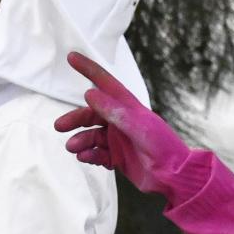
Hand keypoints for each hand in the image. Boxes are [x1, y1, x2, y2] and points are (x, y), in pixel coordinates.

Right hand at [56, 51, 233, 233]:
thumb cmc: (163, 147)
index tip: (71, 57)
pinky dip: (89, 155)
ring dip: (81, 140)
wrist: (174, 177)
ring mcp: (119, 139)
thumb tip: (89, 93)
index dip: (88, 69)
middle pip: (92, 114)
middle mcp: (121, 121)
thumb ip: (114, 112)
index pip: (104, 83)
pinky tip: (85, 158)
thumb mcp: (138, 127)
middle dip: (75, 119)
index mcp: (128, 107)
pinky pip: (98, 154)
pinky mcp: (118, 157)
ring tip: (73, 148)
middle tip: (59, 127)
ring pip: (92, 135)